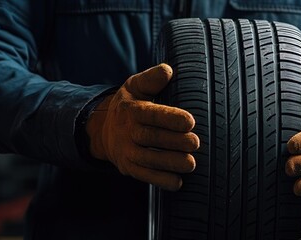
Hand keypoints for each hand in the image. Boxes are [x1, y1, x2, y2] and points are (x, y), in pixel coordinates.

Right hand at [87, 64, 199, 190]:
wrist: (104, 130)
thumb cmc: (130, 104)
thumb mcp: (135, 86)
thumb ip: (151, 79)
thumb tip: (167, 70)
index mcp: (131, 109)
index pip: (151, 114)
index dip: (169, 118)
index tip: (189, 121)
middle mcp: (127, 131)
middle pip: (150, 137)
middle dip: (173, 141)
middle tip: (196, 143)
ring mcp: (126, 151)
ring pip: (148, 159)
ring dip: (170, 163)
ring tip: (191, 164)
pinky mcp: (128, 167)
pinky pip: (144, 175)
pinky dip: (160, 180)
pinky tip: (177, 182)